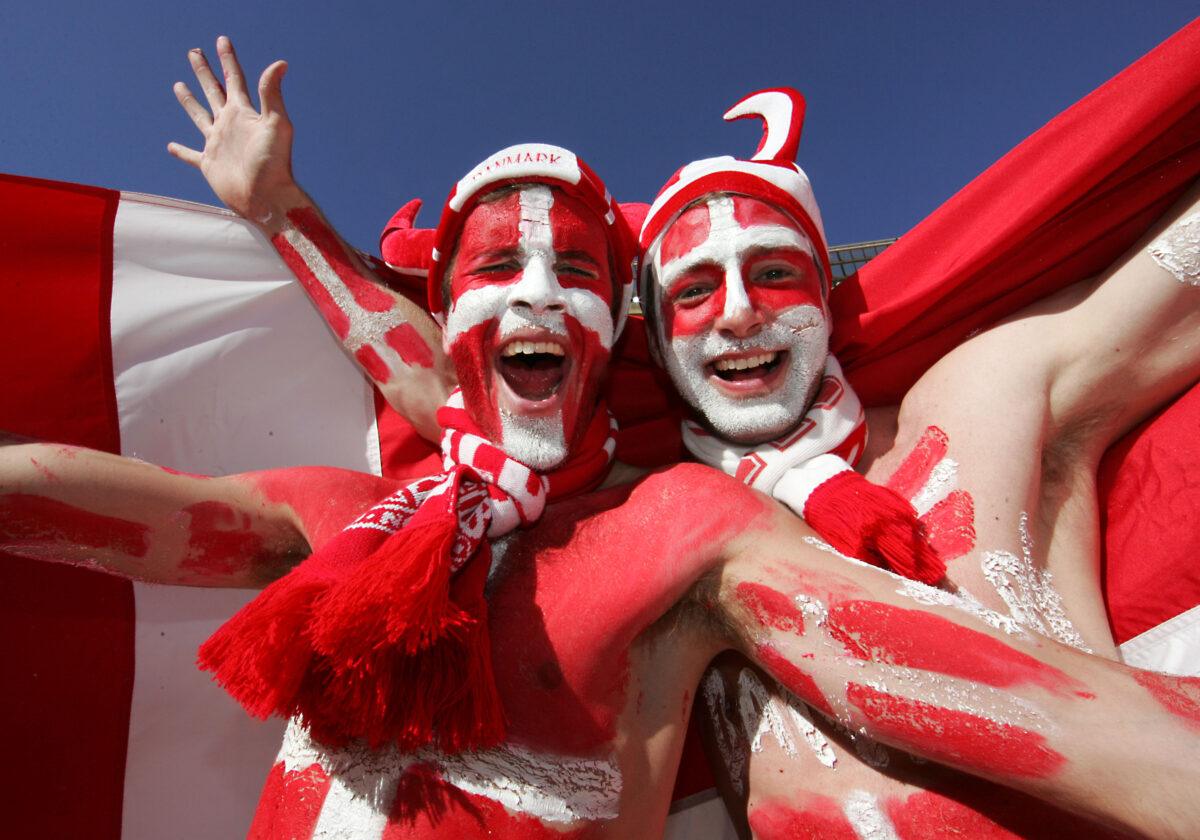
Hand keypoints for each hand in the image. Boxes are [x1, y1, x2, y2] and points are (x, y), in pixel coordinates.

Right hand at [167, 36, 301, 227]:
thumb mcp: (276, 124)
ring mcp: (219, 144)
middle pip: (214, 91)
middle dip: (204, 71)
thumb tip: (280, 62)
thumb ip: (272, 94)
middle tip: (194, 52)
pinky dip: (181, 151)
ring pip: (200, 116)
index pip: (234, 79)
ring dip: (190, 101)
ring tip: (179, 85)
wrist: (267, 198)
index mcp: (243, 113)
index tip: (221, 40)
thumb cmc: (274, 163)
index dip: (227, 59)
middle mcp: (230, 125)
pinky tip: (171, 146)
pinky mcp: (210, 165)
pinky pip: (191, 155)